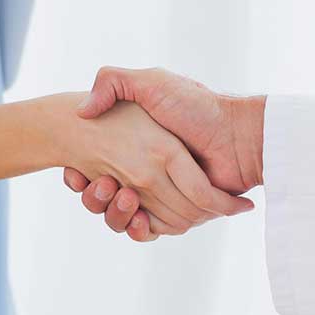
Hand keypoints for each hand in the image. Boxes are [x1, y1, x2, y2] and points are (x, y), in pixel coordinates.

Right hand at [63, 68, 265, 238]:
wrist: (238, 132)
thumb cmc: (196, 104)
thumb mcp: (151, 82)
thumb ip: (112, 82)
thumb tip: (82, 110)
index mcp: (136, 147)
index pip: (94, 170)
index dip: (79, 178)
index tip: (76, 173)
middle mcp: (147, 172)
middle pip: (105, 199)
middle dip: (95, 198)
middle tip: (101, 184)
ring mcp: (162, 194)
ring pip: (122, 218)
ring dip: (114, 213)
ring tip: (120, 194)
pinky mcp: (178, 214)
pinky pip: (149, 232)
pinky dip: (138, 230)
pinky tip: (137, 217)